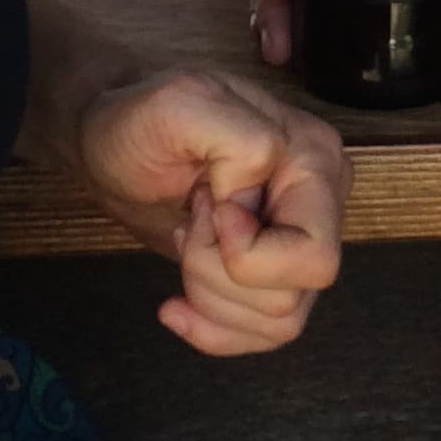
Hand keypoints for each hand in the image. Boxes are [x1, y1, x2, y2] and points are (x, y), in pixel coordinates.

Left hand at [73, 69, 345, 354]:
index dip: (244, 251)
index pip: (313, 256)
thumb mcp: (181, 106)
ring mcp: (301, 241)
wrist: (118, 146)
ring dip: (210, 296)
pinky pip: (264, 334)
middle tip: (190, 222)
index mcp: (316, 158)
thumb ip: (238, 138)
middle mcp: (322, 203)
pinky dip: (213, 330)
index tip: (205, 205)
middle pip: (291, 297)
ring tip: (187, 239)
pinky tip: (176, 304)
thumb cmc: (143, 123)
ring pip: (278, 322)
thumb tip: (255, 200)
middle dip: (217, 274)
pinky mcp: (274, 275)